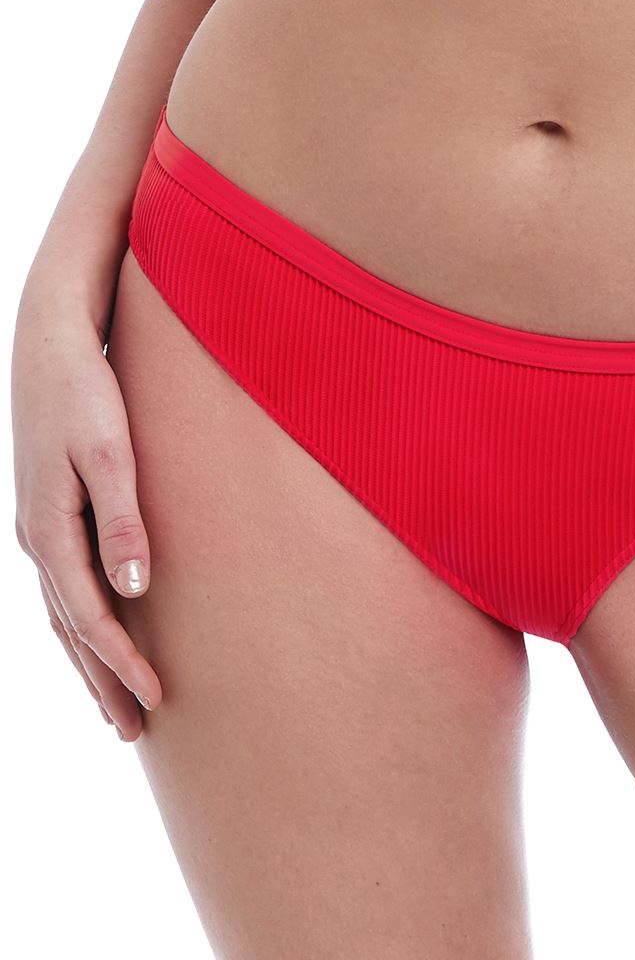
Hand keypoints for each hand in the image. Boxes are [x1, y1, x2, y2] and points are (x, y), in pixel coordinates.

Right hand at [12, 291, 161, 740]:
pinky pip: (62, 587)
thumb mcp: (111, 452)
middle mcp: (39, 538)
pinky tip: (96, 637)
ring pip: (63, 614)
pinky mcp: (50, 515)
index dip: (121, 663)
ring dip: (88, 661)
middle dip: (102, 681)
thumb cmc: (88, 391)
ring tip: (116, 703)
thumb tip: (135, 592)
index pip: (90, 617)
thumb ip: (123, 521)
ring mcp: (40, 528)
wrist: (49, 342)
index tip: (156, 700)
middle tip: (133, 731)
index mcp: (52, 528)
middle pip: (71, 629)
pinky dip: (79, 624)